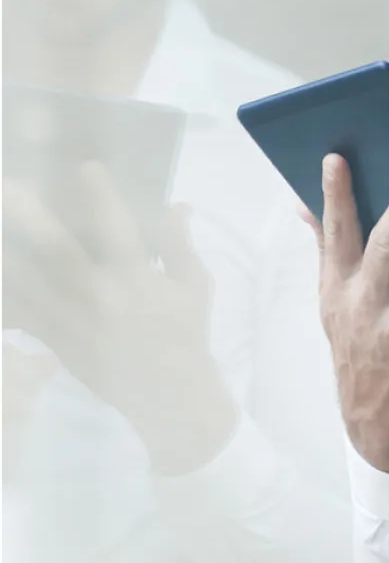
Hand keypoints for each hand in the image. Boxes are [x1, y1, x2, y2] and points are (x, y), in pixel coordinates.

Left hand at [2, 163, 234, 473]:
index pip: (116, 228)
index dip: (100, 195)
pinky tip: (2, 270)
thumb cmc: (185, 334)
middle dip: (30, 216)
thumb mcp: (195, 286)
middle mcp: (98, 296)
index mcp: (136, 279)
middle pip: (55, 250)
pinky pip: (18, 314)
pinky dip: (7, 295)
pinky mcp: (53, 339)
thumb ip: (179, 245)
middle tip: (8, 186)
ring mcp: (70, 320)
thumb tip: (175, 206)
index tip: (84, 167)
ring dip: (6, 255)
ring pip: (26, 281)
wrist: (169, 394)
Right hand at [303, 154, 388, 474]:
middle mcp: (367, 302)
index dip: (335, 195)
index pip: (335, 232)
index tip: (337, 158)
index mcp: (339, 285)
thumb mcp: (332, 299)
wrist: (374, 410)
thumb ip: (327, 248)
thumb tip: (304, 203)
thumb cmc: (356, 337)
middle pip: (386, 248)